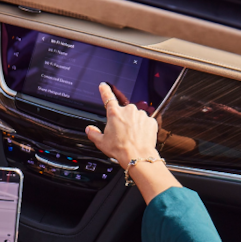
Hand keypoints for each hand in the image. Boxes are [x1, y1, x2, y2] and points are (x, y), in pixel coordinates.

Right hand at [86, 82, 179, 202]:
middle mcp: (128, 110)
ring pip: (135, 117)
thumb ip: (93, 134)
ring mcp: (141, 115)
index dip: (105, 90)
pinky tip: (140, 137)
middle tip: (121, 133)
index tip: (103, 85)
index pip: (107, 97)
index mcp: (114, 113)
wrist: (138, 156)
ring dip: (133, 124)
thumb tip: (89, 129)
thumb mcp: (101, 142)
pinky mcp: (151, 121)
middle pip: (123, 112)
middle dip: (122, 120)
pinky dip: (143, 128)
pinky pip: (145, 123)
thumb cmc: (120, 149)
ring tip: (131, 137)